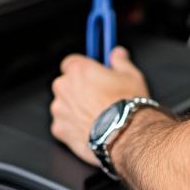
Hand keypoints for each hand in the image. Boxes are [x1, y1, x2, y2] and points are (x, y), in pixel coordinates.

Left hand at [50, 47, 150, 164]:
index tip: (92, 75)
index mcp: (79, 70)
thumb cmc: (127, 105)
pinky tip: (91, 129)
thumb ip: (120, 62)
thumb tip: (117, 54)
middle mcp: (64, 86)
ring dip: (75, 109)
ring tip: (96, 117)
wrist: (125, 135)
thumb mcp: (131, 76)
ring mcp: (59, 109)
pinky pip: (63, 125)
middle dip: (78, 90)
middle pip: (66, 84)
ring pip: (64, 105)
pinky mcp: (59, 129)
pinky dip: (73, 127)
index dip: (83, 69)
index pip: (71, 62)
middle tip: (97, 98)